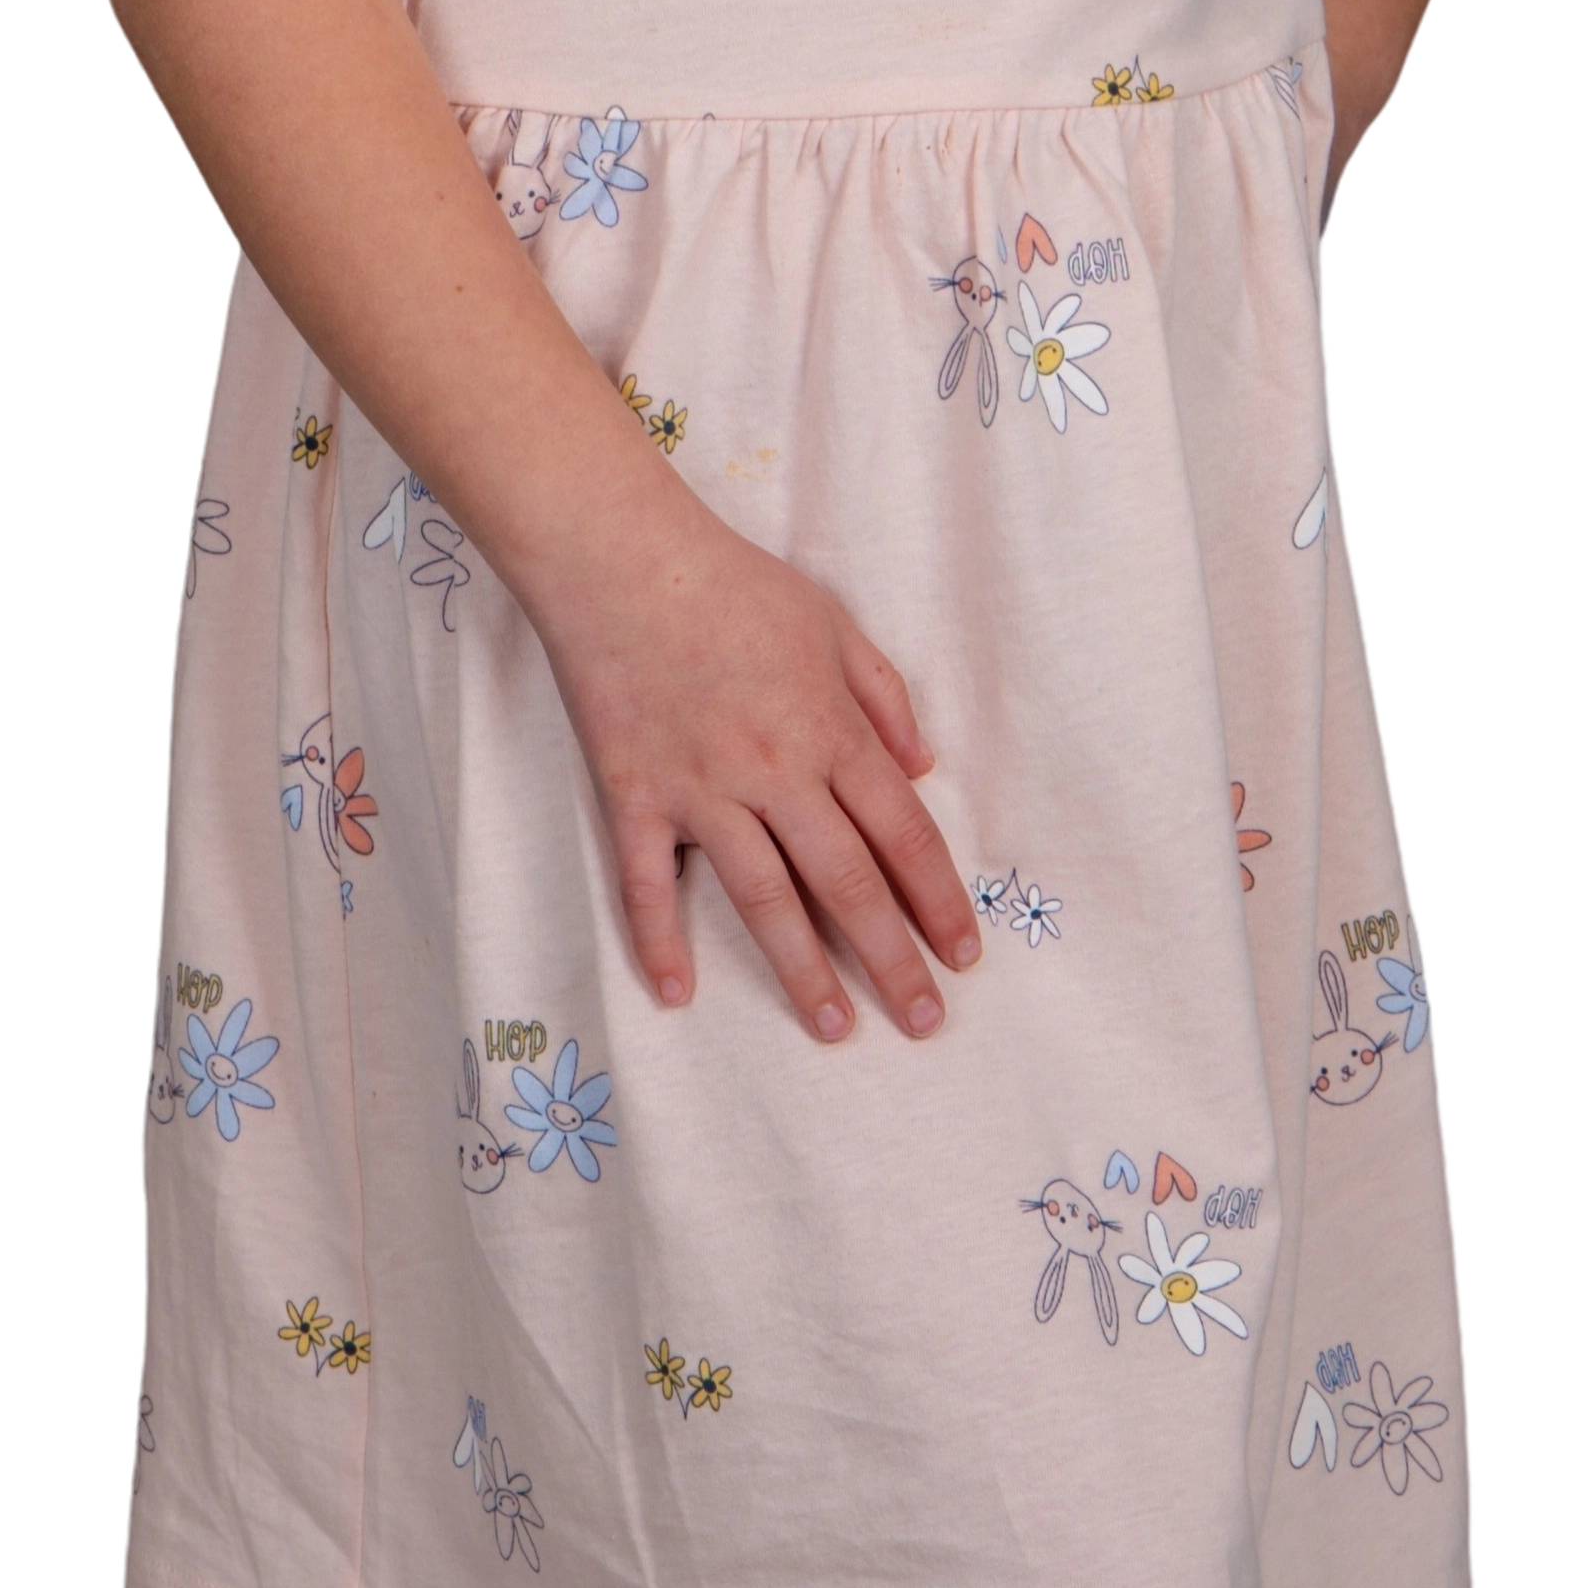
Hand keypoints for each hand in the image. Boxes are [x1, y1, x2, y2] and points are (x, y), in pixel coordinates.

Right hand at [527, 474, 983, 1041]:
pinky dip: (659, 941)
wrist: (624, 560)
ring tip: (835, 1028)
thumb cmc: (734, 584)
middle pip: (847, 883)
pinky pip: (647, 883)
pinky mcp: (635, 795)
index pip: (903, 833)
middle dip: (893, 958)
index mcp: (830, 730)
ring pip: (764, 899)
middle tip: (925, 1021)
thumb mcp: (833, 622)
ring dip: (803, 971)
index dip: (938, 899)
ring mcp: (702, 790)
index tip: (963, 954)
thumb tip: (922, 771)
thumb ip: (884, 697)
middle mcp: (775, 772)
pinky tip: (678, 995)